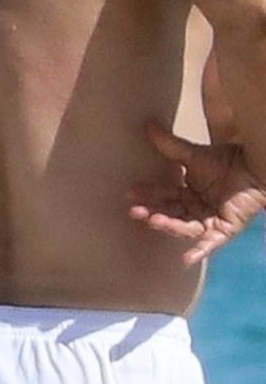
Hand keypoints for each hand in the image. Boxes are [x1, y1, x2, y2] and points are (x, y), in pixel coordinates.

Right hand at [128, 121, 265, 263]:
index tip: (130, 192)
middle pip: (170, 213)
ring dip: (168, 226)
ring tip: (153, 220)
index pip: (164, 195)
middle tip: (134, 211)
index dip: (148, 194)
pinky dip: (198, 251)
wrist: (256, 165)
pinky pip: (209, 244)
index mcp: (189, 193)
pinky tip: (185, 259)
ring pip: (184, 227)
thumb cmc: (229, 160)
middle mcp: (197, 209)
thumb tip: (148, 124)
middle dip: (152, 212)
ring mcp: (209, 221)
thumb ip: (170, 145)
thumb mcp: (194, 155)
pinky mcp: (224, 230)